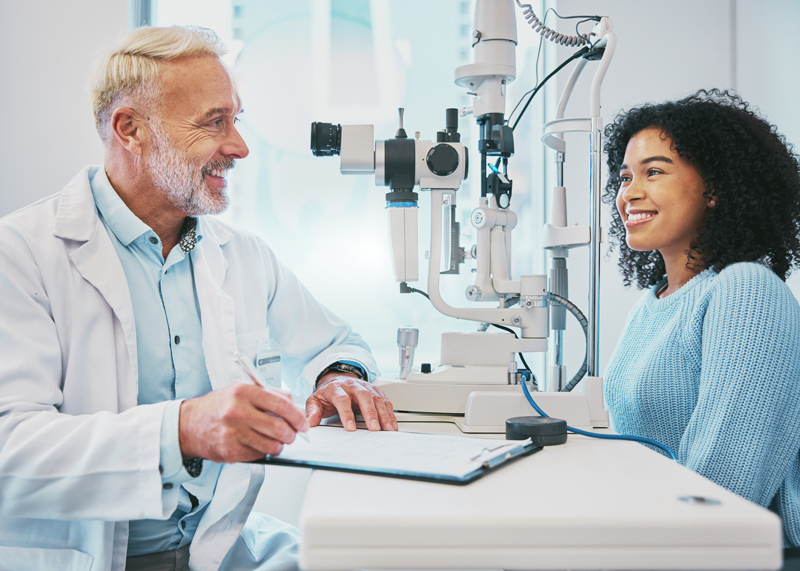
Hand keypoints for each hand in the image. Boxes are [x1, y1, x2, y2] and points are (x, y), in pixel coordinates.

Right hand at [179, 383, 308, 462]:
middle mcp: (237, 411)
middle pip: (279, 428)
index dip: (297, 417)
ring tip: (276, 441)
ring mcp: (233, 433)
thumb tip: (295, 407)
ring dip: (279, 446)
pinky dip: (262, 452)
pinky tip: (256, 444)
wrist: (188, 424)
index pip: (282, 405)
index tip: (302, 423)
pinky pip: (258, 455)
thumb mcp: (242, 391)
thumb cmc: (219, 406)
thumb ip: (269, 395)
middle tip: (292, 435)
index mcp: (243, 392)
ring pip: (272, 445)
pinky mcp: (230, 451)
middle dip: (292, 435)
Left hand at [306, 374, 397, 431]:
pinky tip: (392, 424)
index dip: (347, 413)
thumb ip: (312, 412)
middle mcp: (352, 385)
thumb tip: (309, 423)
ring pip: (376, 398)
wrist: (336, 380)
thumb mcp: (315, 401)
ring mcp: (365, 387)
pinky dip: (390, 413)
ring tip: (387, 429)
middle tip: (374, 428)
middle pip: (363, 397)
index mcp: (336, 388)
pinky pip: (384, 401)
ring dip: (383, 414)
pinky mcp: (375, 391)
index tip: (350, 427)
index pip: (342, 399)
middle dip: (370, 413)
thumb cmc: (327, 394)